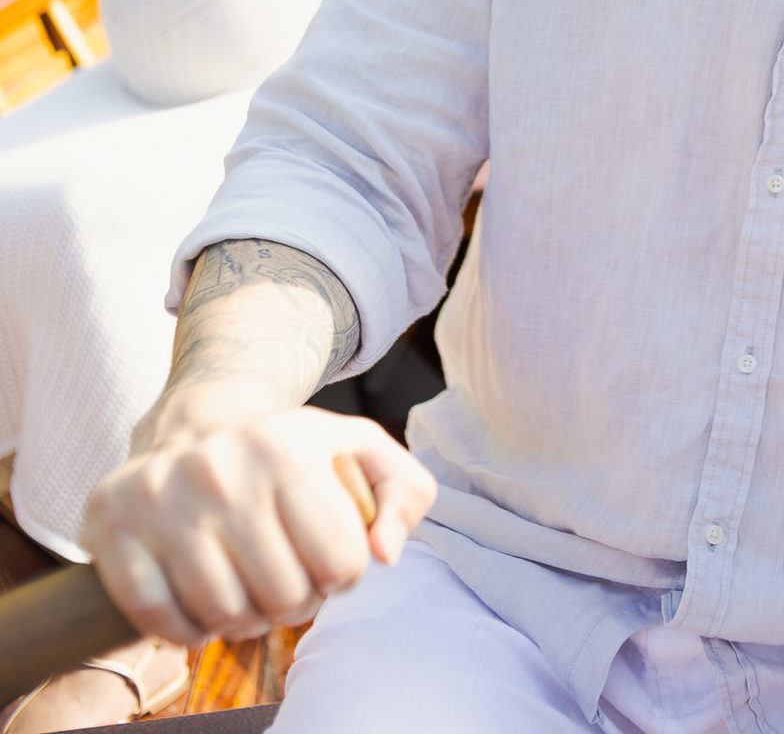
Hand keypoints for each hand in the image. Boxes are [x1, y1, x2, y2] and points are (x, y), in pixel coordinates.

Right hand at [81, 408, 436, 646]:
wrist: (196, 423)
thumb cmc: (289, 453)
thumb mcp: (359, 451)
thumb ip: (404, 493)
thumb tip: (385, 554)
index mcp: (286, 446)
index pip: (343, 563)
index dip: (342, 574)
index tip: (325, 555)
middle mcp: (220, 467)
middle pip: (284, 597)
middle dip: (293, 600)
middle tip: (283, 574)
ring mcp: (160, 496)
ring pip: (223, 615)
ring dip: (242, 618)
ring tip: (245, 584)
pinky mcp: (111, 526)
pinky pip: (160, 619)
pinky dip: (186, 628)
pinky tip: (200, 599)